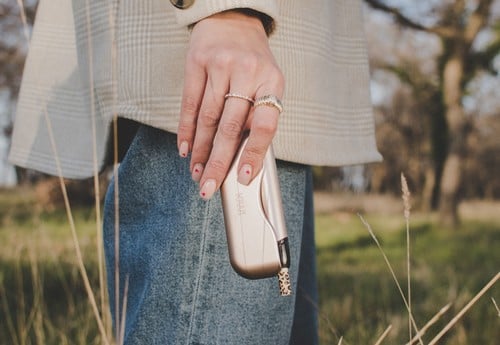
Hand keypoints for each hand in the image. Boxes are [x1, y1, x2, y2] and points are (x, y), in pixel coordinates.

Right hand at [176, 10, 283, 199]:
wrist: (232, 19)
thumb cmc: (253, 60)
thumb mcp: (267, 83)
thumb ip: (258, 115)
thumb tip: (244, 160)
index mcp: (272, 82)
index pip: (264, 124)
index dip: (253, 154)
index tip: (244, 178)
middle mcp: (248, 73)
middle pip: (230, 127)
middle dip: (218, 163)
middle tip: (208, 188)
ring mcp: (221, 66)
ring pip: (207, 119)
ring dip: (200, 152)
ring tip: (197, 173)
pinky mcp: (197, 62)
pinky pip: (189, 104)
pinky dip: (186, 130)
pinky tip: (186, 150)